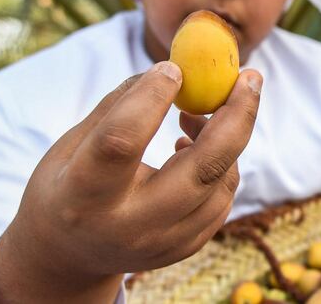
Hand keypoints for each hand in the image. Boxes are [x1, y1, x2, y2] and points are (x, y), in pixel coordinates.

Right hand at [0, 61, 261, 303]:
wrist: (72, 254)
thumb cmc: (69, 184)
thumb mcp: (73, 144)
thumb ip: (118, 107)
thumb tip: (172, 71)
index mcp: (84, 198)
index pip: (123, 142)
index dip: (151, 99)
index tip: (174, 67)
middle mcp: (130, 227)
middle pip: (203, 167)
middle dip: (236, 115)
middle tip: (250, 76)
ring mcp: (165, 243)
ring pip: (223, 179)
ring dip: (224, 133)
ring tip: (194, 114)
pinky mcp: (188, 246)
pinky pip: (224, 195)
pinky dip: (221, 161)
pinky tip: (194, 148)